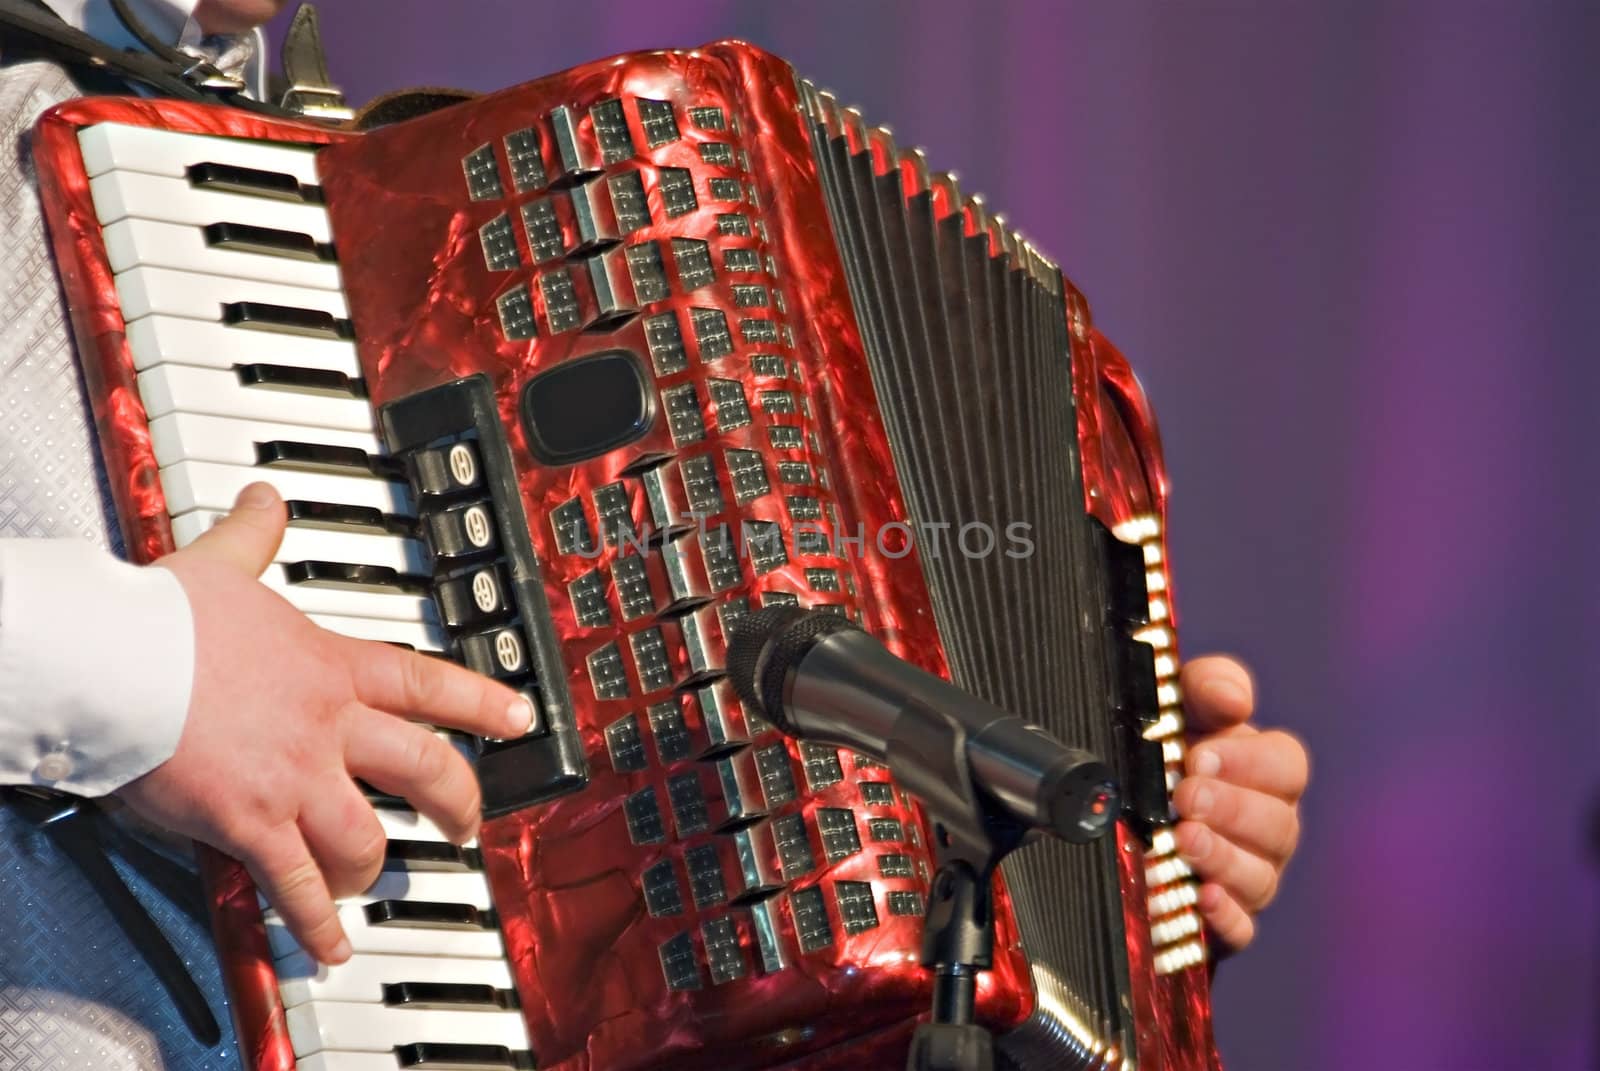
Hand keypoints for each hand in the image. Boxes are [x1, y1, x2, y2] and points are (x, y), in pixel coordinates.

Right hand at [118, 483, 532, 964]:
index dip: (484, 703)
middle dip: (457, 801)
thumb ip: (254, 537)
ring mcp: (294, 779)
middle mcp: (327, 726)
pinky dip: (316, 922)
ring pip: (367, 837)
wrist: (115, 660)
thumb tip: (266, 500)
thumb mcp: (222, 565)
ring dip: (376, 866)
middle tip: (469, 822)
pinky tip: (330, 945)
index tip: (521, 717)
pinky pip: (297, 886)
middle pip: (424, 769)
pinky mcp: (250, 823)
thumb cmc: (162, 619)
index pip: (428, 685)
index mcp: (329, 667)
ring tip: (376, 882)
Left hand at [1170, 655, 1307, 952]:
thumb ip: (1208, 686)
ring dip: (1223, 858)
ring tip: (1183, 840)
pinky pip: (1241, 928)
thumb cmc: (1162, 749)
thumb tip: (1234, 700)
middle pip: (1278, 824)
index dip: (1248, 762)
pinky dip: (1224, 915)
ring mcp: (1250, 877)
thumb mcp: (1178, 704)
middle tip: (1185, 795)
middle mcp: (1268, 828)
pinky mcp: (1223, 922)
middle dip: (1231, 808)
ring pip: (1260, 876)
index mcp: (1265, 773)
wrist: (1117, 810)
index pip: (1287, 766)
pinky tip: (1201, 898)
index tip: (1197, 756)